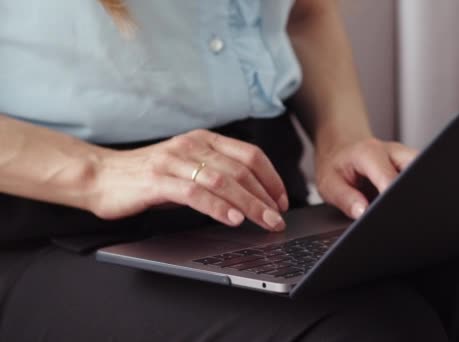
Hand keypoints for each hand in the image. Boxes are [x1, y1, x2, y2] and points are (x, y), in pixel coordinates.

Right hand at [88, 129, 288, 230]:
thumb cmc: (146, 175)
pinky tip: (233, 219)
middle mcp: (192, 146)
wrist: (100, 174)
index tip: (282, 200)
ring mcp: (174, 161)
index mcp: (204, 140)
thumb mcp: (187, 166)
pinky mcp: (158, 181)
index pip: (250, 154)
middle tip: (278, 217)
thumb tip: (250, 195)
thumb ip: (214, 173)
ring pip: (223, 181)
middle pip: (241, 170)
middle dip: (265, 196)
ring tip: (265, 221)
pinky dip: (218, 207)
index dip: (271, 178)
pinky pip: (195, 194)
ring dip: (249, 204)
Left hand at [315, 137, 417, 218]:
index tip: (388, 215)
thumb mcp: (329, 183)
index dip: (390, 199)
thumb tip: (362, 212)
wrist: (340, 148)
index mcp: (369, 153)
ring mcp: (404, 156)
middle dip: (411, 192)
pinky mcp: (410, 164)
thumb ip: (345, 198)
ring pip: (422, 172)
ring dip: (415, 190)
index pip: (390, 178)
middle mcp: (392, 151)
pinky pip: (420, 176)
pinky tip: (402, 200)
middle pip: (416, 169)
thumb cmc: (335, 165)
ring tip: (398, 205)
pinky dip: (414, 189)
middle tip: (397, 210)